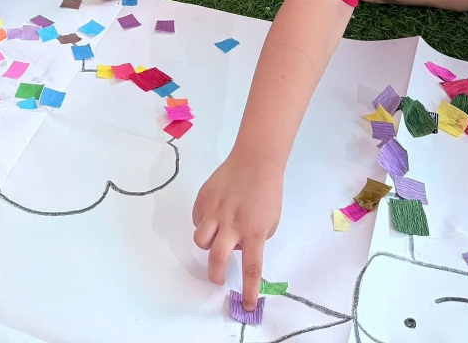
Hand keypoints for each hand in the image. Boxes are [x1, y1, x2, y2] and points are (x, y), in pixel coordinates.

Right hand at [192, 151, 282, 310]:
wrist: (255, 161)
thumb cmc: (267, 193)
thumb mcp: (270, 222)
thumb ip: (254, 239)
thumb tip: (236, 248)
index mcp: (254, 232)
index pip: (252, 268)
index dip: (249, 290)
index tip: (247, 306)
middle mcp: (232, 224)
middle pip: (217, 258)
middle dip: (215, 274)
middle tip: (218, 278)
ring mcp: (215, 211)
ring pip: (200, 239)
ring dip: (207, 245)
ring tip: (215, 238)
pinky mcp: (203, 198)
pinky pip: (197, 218)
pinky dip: (203, 222)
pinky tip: (213, 215)